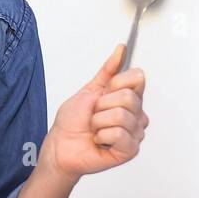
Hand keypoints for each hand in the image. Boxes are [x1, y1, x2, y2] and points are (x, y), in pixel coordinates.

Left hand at [43, 43, 148, 179]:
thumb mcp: (90, 89)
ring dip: (99, 122)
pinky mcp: (130, 149)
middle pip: (128, 97)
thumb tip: (121, 48)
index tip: (102, 93)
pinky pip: (119, 134)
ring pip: (121, 116)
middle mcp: (136, 114)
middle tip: (94, 115)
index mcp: (129, 98)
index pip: (138, 77)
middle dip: (102, 105)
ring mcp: (135, 132)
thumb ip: (108, 70)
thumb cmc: (73, 121)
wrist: (61, 145)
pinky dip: (102, 136)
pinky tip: (100, 141)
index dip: (115, 83)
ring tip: (95, 129)